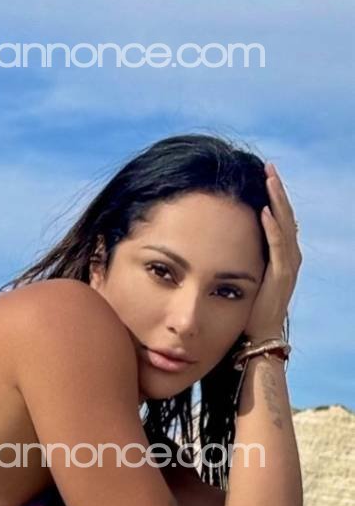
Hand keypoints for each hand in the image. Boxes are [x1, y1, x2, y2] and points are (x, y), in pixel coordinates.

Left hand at [246, 163, 300, 339]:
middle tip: (268, 167)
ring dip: (277, 201)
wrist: (257, 337)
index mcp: (279, 256)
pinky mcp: (281, 277)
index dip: (272, 197)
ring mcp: (287, 267)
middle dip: (277, 191)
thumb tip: (216, 243)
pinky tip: (264, 211)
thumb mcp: (242, 277)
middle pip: (285, 216)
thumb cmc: (245, 310)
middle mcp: (288, 258)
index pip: (278, 219)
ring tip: (269, 179)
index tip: (263, 176)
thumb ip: (237, 259)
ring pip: (285, 225)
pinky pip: (279, 247)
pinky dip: (273, 228)